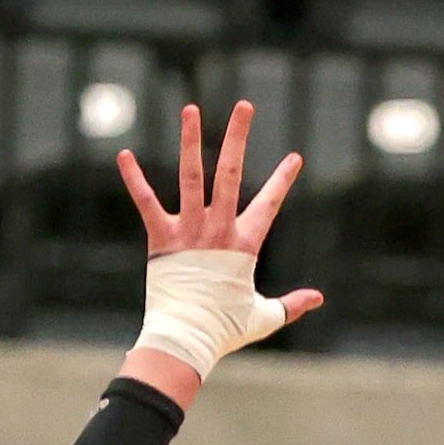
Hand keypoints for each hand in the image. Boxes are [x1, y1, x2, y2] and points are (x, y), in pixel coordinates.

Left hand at [117, 101, 321, 395]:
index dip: (283, 179)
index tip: (294, 157)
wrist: (187, 339)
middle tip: (244, 106)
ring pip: (192, 176)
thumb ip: (291, 304)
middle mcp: (218, 229)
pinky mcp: (161, 239)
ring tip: (192, 109)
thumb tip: (319, 299)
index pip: (269, 204)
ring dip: (191, 140)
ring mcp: (189, 231)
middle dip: (239, 137)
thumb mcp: (265, 317)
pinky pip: (146, 203)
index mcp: (245, 244)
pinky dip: (134, 180)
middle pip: (231, 173)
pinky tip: (124, 155)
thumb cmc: (225, 330)